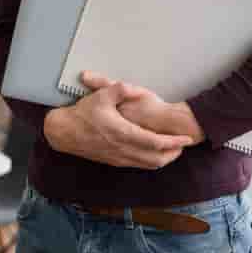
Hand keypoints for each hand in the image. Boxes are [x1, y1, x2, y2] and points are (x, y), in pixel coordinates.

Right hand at [43, 72, 193, 168]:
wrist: (64, 133)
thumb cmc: (83, 113)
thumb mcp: (100, 96)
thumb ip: (118, 90)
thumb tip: (131, 87)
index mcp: (122, 133)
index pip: (155, 142)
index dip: (173, 142)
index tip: (186, 139)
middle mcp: (123, 149)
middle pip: (156, 158)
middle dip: (173, 153)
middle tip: (184, 145)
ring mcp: (118, 157)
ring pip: (148, 164)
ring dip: (164, 159)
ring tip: (174, 150)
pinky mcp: (114, 161)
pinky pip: (139, 165)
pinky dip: (151, 161)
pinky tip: (154, 154)